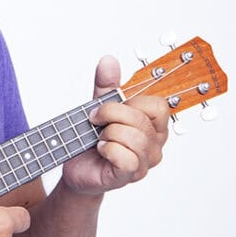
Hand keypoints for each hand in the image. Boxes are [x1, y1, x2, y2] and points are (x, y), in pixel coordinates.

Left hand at [61, 56, 168, 196]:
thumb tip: (109, 60)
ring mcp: (144, 163)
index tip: (110, 106)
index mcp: (153, 126)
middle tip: (95, 121)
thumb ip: (106, 85)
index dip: (131, 102)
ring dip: (108, 133)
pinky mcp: (128, 176)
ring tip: (100, 138)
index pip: (159, 106)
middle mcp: (154, 145)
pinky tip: (101, 150)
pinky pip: (125, 158)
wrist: (76, 166)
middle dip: (111, 114)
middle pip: (141, 119)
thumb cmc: (91, 139)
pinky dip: (108, 149)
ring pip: (134, 137)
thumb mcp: (99, 107)